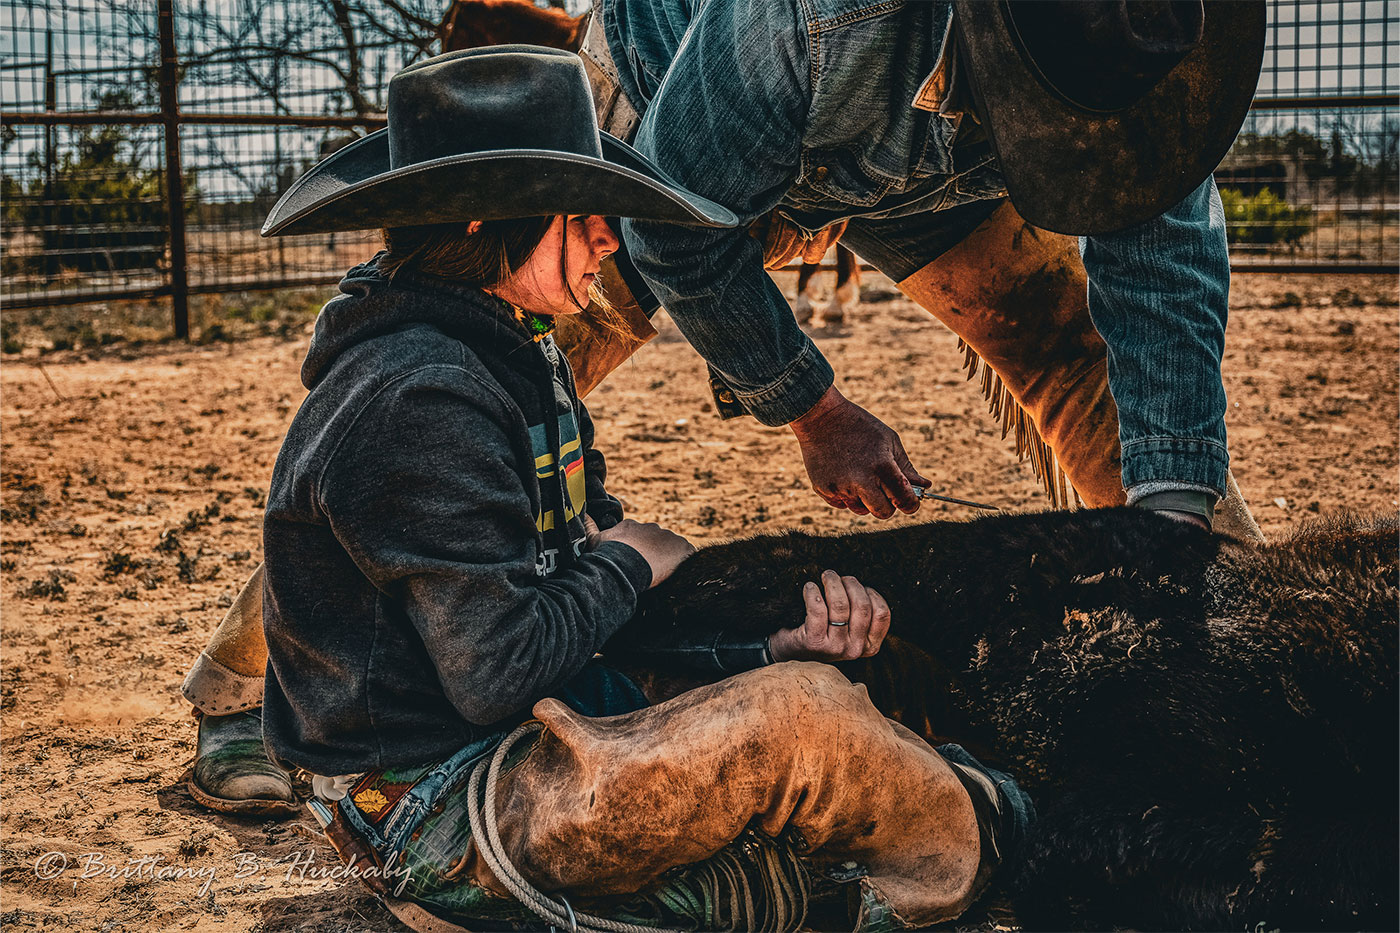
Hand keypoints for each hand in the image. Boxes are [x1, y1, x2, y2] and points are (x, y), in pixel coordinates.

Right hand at [593, 518, 694, 587]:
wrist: (626, 566)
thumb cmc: (607, 556)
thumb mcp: (593, 542)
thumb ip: (589, 527)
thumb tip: (582, 514)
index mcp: (632, 526)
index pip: (637, 535)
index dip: (636, 549)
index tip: (633, 561)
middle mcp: (651, 528)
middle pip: (655, 541)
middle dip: (652, 553)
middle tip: (647, 571)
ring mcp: (668, 537)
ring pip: (671, 547)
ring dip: (668, 559)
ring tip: (662, 576)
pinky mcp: (683, 548)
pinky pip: (688, 554)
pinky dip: (685, 563)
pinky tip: (679, 575)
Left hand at [767, 570, 890, 662]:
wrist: (792, 651)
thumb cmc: (824, 634)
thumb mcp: (850, 630)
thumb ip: (861, 614)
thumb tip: (860, 585)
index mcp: (870, 646)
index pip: (882, 613)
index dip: (870, 593)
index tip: (856, 586)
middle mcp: (855, 649)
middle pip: (862, 606)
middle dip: (851, 584)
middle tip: (837, 577)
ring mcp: (835, 647)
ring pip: (841, 605)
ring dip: (832, 583)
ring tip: (826, 576)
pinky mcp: (814, 642)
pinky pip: (817, 609)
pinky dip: (812, 593)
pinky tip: (809, 587)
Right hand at [789, 385, 929, 518]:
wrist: (820, 417)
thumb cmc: (860, 426)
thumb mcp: (889, 441)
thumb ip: (906, 467)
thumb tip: (924, 486)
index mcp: (882, 467)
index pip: (904, 501)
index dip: (911, 504)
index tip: (910, 500)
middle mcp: (861, 481)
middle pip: (883, 512)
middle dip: (888, 504)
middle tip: (884, 489)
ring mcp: (840, 487)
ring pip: (860, 510)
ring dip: (864, 499)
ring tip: (859, 474)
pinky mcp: (824, 490)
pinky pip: (841, 503)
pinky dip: (845, 494)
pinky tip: (842, 473)